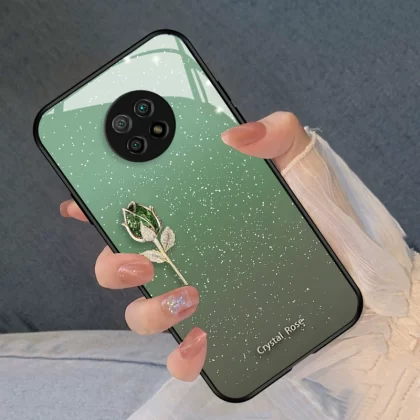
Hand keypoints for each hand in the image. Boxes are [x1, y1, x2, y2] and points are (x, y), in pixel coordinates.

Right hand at [60, 112, 309, 381]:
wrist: (358, 266)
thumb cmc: (326, 213)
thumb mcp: (300, 163)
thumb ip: (275, 133)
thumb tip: (236, 133)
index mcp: (194, 213)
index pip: (133, 208)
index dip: (98, 203)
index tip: (82, 197)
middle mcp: (187, 255)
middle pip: (123, 262)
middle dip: (112, 260)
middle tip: (136, 254)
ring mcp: (199, 295)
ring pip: (142, 311)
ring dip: (147, 307)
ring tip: (186, 292)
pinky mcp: (220, 330)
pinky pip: (182, 355)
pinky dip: (181, 354)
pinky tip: (201, 338)